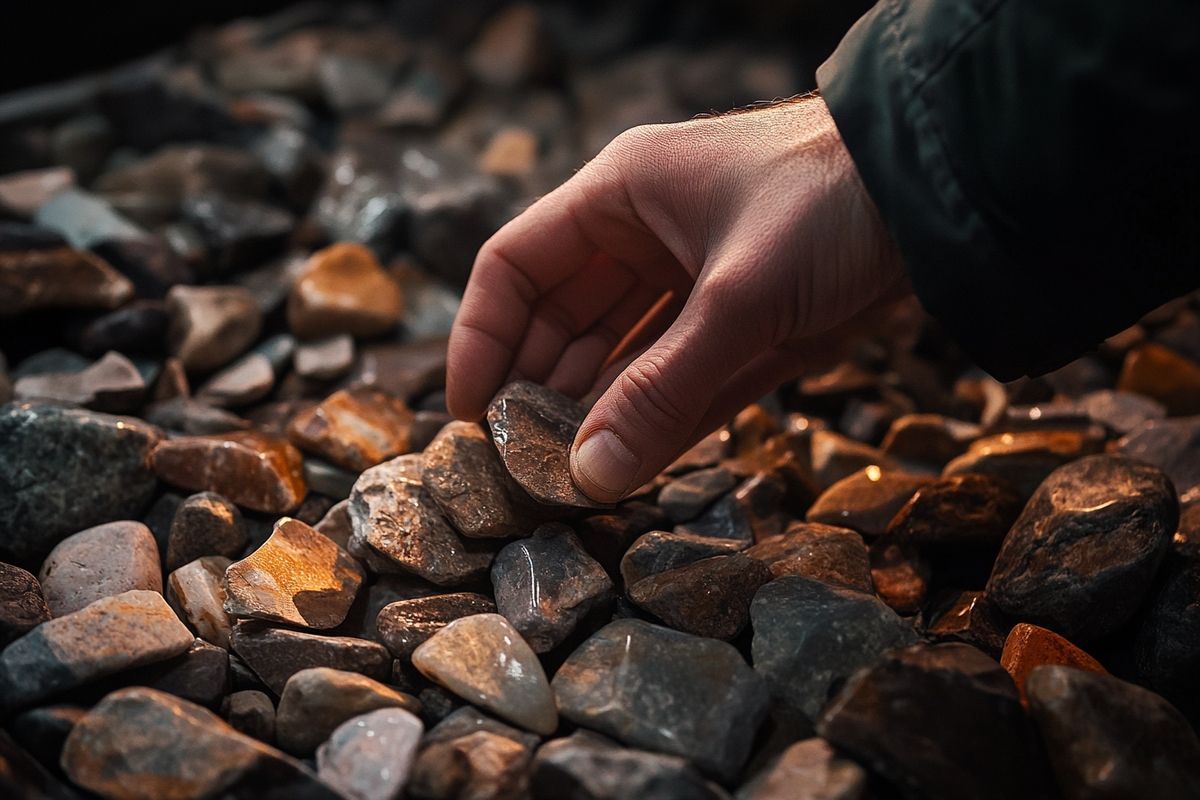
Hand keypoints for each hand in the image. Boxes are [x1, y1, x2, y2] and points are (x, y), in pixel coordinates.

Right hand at [447, 94, 907, 502]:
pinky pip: (679, 381)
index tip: (469, 414)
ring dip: (596, 415)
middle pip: (562, 321)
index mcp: (620, 196)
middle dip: (539, 390)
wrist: (947, 195)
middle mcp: (646, 239)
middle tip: (520, 465)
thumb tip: (589, 476)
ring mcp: (695, 285)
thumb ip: (663, 389)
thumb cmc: (832, 203)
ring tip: (567, 479)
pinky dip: (656, 420)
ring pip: (620, 358)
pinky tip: (627, 464)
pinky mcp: (743, 327)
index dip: (482, 338)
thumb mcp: (740, 295)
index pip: (515, 266)